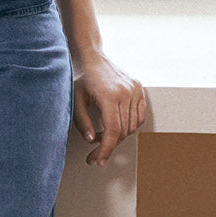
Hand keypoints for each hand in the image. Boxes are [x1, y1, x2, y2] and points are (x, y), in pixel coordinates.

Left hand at [72, 49, 145, 165]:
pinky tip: (117, 126)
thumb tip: (91, 141)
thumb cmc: (81, 77)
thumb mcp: (75, 99)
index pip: (113, 130)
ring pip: (133, 126)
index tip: (98, 160)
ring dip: (119, 136)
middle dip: (109, 146)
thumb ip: (82, 121)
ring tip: (102, 137)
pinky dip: (130, 125)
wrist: (91, 56)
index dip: (106, 149)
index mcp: (109, 95)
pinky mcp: (139, 88)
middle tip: (94, 155)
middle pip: (123, 130)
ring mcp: (135, 89)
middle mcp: (126, 92)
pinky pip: (140, 116)